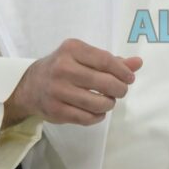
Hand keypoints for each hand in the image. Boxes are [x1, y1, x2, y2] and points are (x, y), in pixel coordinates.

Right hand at [3, 38, 143, 126]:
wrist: (30, 85)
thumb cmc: (64, 67)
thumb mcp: (84, 57)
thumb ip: (112, 61)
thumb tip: (138, 63)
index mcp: (72, 49)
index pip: (106, 61)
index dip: (123, 72)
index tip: (129, 78)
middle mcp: (63, 68)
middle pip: (104, 83)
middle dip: (120, 89)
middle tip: (121, 91)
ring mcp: (57, 91)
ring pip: (97, 103)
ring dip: (109, 104)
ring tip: (108, 101)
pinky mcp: (56, 110)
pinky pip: (87, 118)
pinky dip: (98, 116)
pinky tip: (98, 111)